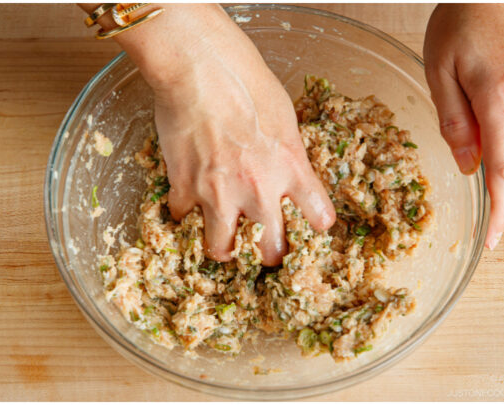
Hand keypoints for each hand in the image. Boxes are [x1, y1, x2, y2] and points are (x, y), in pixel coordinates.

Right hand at [96, 4, 335, 264]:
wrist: (200, 69)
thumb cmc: (247, 82)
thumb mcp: (285, 119)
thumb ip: (288, 154)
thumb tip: (285, 169)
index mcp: (293, 169)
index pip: (319, 217)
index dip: (317, 223)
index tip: (313, 224)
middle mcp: (260, 190)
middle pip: (271, 250)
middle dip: (269, 254)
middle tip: (265, 248)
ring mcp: (220, 194)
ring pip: (222, 250)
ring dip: (224, 248)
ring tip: (224, 242)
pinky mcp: (184, 188)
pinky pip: (184, 218)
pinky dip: (185, 213)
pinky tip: (188, 201)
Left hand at [424, 4, 503, 248]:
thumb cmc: (466, 17)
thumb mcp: (440, 66)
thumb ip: (453, 121)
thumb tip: (467, 167)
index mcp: (499, 96)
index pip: (502, 170)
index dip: (497, 210)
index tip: (492, 240)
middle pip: (496, 146)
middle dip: (473, 132)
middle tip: (459, 87)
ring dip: (486, 115)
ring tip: (480, 71)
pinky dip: (500, 106)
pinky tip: (496, 73)